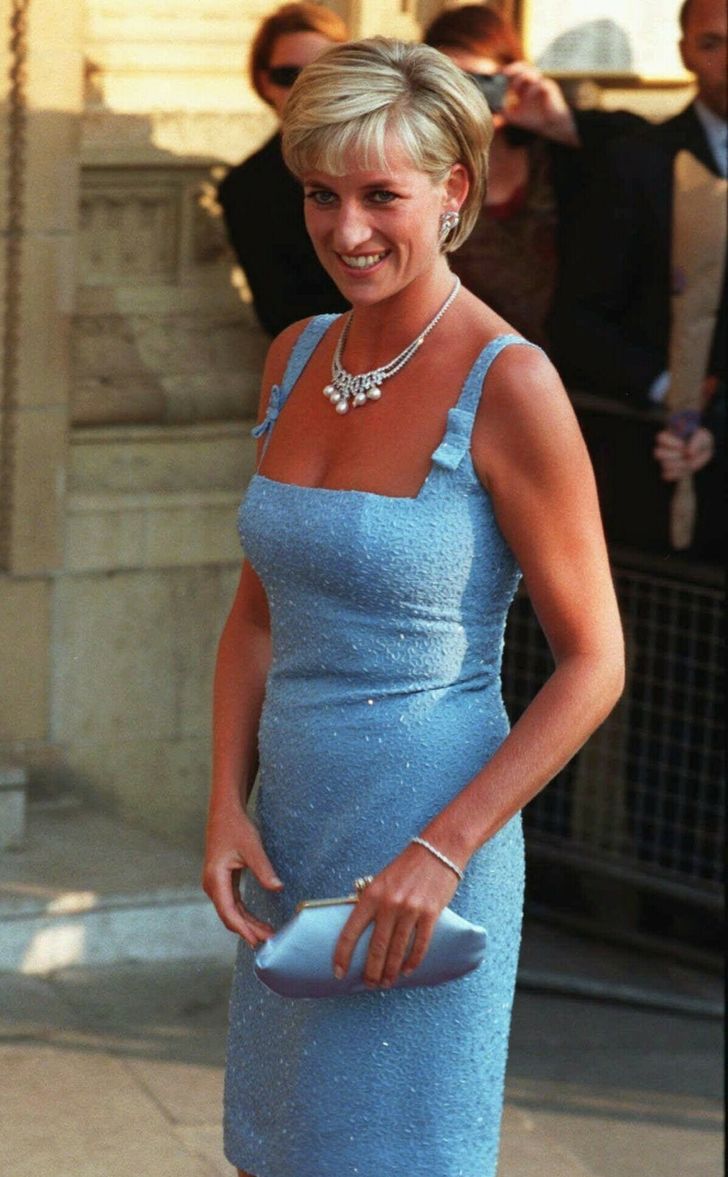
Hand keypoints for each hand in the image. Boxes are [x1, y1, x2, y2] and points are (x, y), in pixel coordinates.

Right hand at [202, 804, 282, 946]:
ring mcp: (216, 884)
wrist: (225, 812)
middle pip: (229, 916)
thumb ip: (264, 870)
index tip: (257, 941)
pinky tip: (256, 922)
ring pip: (231, 911)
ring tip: (266, 934)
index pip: (229, 912)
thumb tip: (278, 888)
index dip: (243, 929)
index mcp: (216, 879)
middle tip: (269, 941)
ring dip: (247, 924)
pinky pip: (233, 903)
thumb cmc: (236, 828)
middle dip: (248, 930)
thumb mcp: (252, 848)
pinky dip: (244, 914)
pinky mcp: (222, 881)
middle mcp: (212, 885)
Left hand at [333, 843, 460, 988]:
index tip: (338, 972)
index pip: (351, 931)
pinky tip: (407, 970)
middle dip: (371, 971)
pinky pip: (420, 945)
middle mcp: (388, 904)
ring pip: (397, 950)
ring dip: (391, 971)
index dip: (342, 955)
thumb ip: (370, 903)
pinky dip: (413, 961)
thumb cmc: (406, 867)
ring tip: (387, 983)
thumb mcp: (380, 881)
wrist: (437, 850)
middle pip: (376, 948)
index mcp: (371, 895)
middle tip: (369, 984)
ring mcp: (410, 910)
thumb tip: (360, 931)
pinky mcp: (430, 914)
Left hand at [501, 62, 577, 144]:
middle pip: (523, 66)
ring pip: (532, 73)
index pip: (515, 71)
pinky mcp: (550, 89)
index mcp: (524, 84)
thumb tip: (491, 117)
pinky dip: (532, 92)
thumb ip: (503, 113)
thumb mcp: (514, 116)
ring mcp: (541, 83)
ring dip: (522, 81)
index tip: (497, 74)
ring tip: (516, 93)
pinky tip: (526, 100)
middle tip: (505, 74)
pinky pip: (540, 85)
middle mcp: (533, 81)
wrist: (550, 125)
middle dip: (514, 69)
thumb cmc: (533, 118)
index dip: (507, 71)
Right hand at [654, 427, 714, 480]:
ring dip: (677, 465)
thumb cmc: (702, 441)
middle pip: (658, 453)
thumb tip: (689, 453)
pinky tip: (686, 470)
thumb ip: (698, 441)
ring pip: (664, 464)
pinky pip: (666, 475)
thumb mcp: (704, 437)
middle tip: (685, 455)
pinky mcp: (669, 471)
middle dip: (673, 456)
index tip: (682, 445)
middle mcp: (665, 448)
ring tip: (687, 463)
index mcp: (671, 436)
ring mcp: (666, 460)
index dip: (670, 442)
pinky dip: (677, 474)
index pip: (661, 438)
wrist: (702, 452)